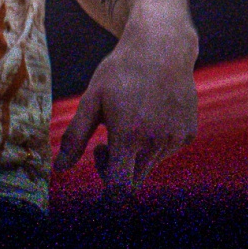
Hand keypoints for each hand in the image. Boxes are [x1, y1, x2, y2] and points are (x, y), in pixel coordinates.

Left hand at [56, 15, 197, 191]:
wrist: (163, 46)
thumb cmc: (122, 71)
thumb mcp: (92, 98)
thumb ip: (75, 136)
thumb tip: (59, 169)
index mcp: (128, 136)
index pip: (120, 189)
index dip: (108, 200)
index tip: (99, 201)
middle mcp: (156, 142)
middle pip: (132, 181)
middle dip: (113, 171)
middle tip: (101, 145)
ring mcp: (175, 139)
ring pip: (148, 166)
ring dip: (133, 155)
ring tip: (127, 122)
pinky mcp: (188, 134)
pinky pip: (165, 152)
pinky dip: (153, 144)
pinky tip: (150, 115)